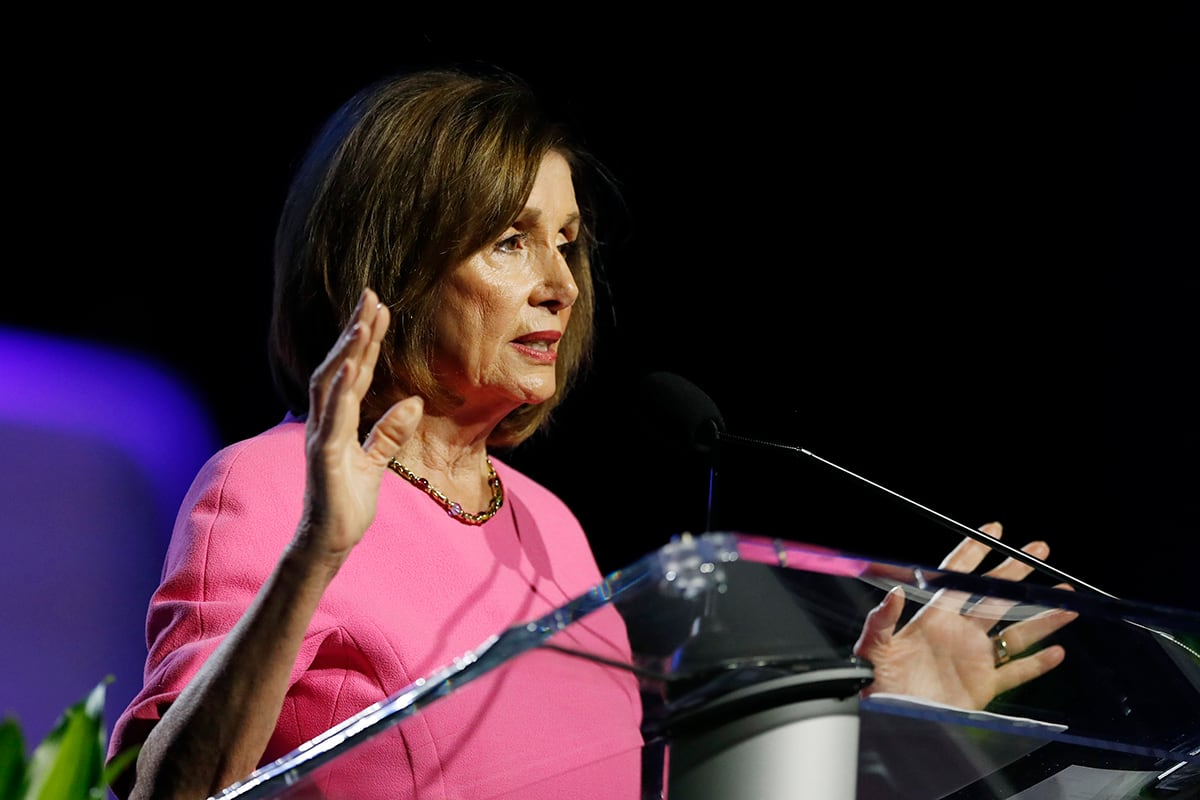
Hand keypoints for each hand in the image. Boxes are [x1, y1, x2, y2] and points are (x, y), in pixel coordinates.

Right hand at [297, 287, 422, 565]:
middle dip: (355, 331)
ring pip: (330, 386)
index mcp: (337, 421)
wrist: (328, 543)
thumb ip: (389, 433)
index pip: (353, 372)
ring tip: (364, 323)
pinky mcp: (324, 458)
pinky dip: (341, 393)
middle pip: (338, 367)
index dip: (366, 340)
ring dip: (347, 353)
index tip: (379, 309)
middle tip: (372, 296)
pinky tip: (351, 370)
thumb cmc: (347, 504)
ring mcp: (321, 438)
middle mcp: (324, 422)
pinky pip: (332, 420)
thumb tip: (414, 403)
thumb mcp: (377, 463)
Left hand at [853, 522, 1077, 709]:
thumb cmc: (874, 681)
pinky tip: (1057, 652)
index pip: (956, 578)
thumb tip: (895, 591)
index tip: (992, 532)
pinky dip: (1037, 664)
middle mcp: (958, 632)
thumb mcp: (872, 647)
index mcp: (932, 618)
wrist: (888, 716)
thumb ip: (882, 620)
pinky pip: (1015, 672)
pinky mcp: (983, 685)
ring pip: (1015, 632)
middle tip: (1039, 550)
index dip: (973, 553)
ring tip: (1067, 597)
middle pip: (993, 596)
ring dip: (1041, 617)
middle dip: (1015, 572)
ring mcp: (973, 658)